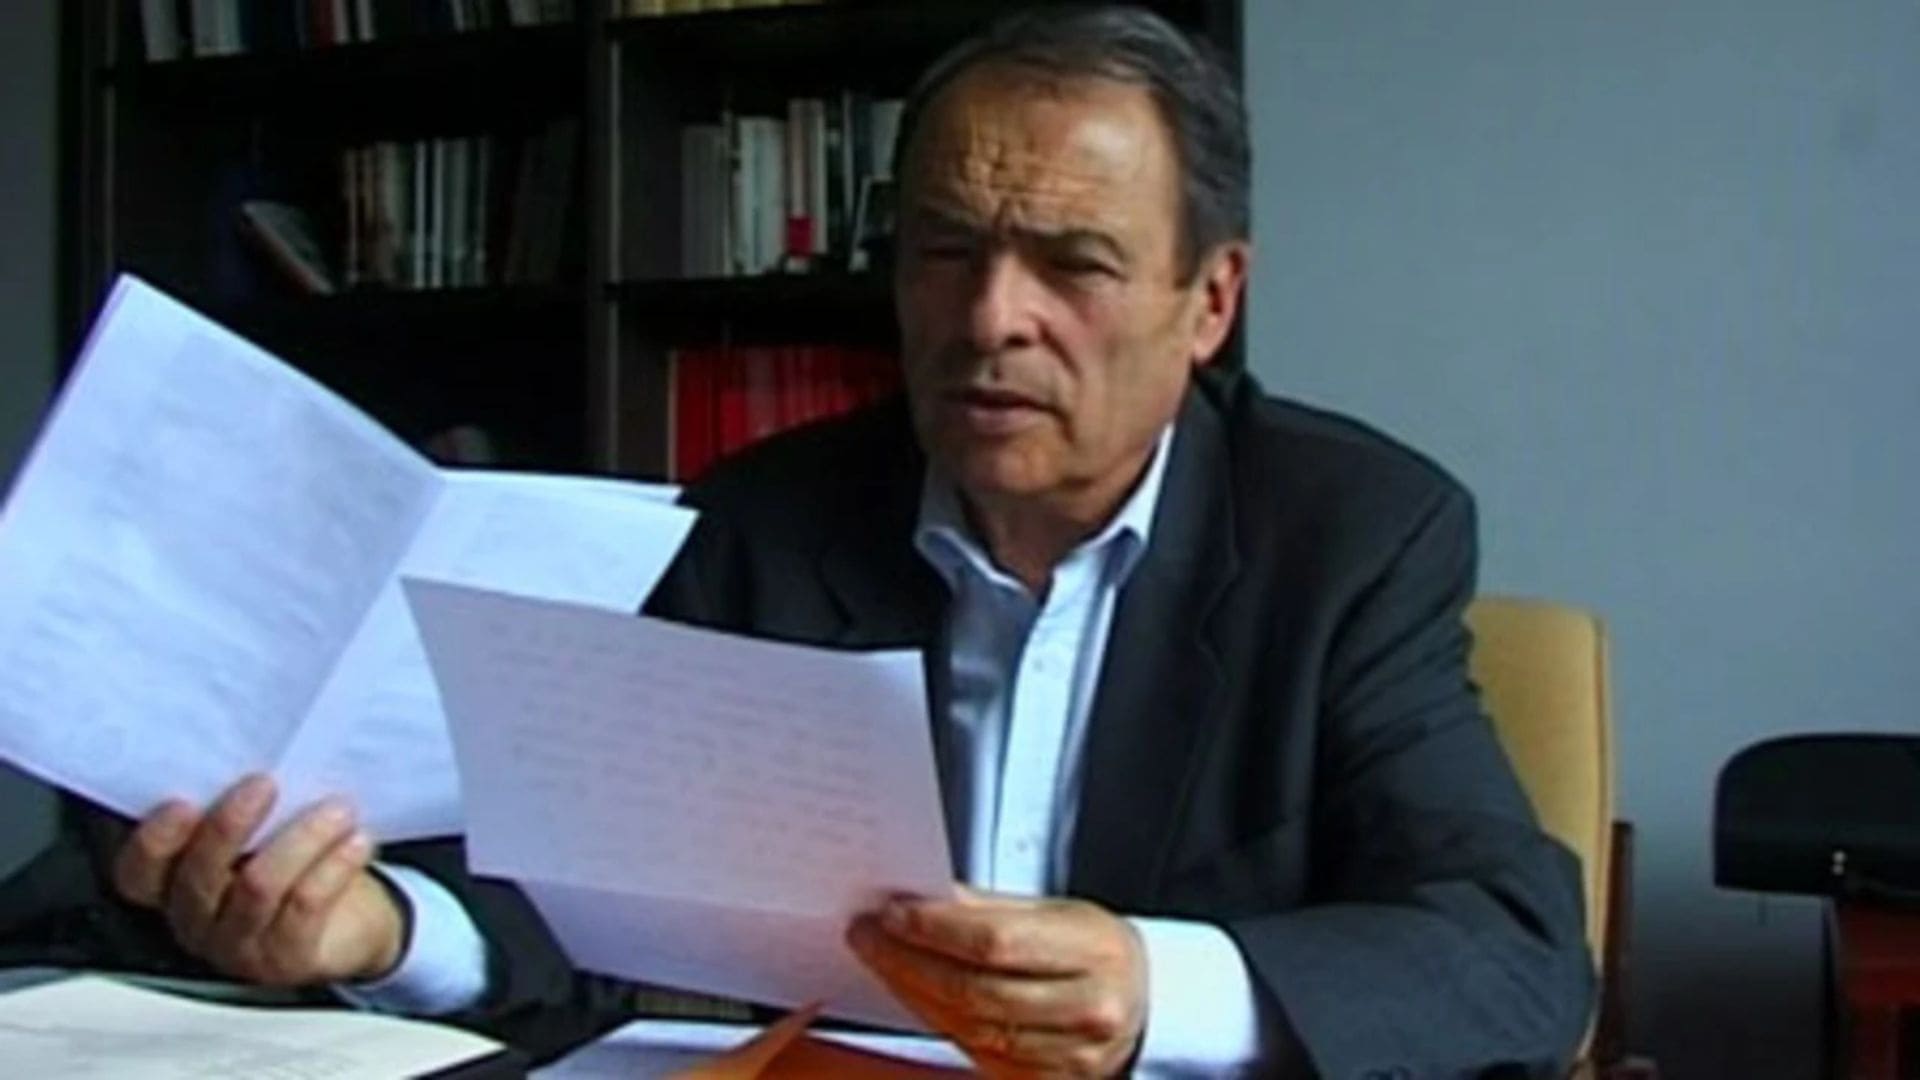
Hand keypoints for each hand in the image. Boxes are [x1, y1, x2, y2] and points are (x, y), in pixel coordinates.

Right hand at [112, 773, 404, 987]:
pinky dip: (333, 866)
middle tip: (265, 784)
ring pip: (257, 887)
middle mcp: (196, 921)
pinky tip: (357, 841)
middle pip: (198, 877)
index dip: (153, 841)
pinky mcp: (286, 959)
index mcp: (173, 886)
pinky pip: (305, 907)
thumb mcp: (261, 830)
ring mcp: (238, 946)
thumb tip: (249, 744)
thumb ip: (237, 802)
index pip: (137, 872)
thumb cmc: (296, 863)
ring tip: (337, 809)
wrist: (353, 924)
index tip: (182, 800)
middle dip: (230, 825)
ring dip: (301, 838)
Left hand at [847, 887, 1147, 1078]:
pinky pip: (980, 1057)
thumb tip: (921, 898)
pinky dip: (940, 1025)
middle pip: (975, 990)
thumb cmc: (1096, 949)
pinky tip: (916, 998)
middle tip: (869, 937)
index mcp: (1093, 949)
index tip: (891, 913)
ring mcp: (1072, 1054)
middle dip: (910, 961)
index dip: (934, 928)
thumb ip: (989, 907)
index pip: (996, 940)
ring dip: (914, 994)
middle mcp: (1088, 1007)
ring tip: (883, 963)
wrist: (1146, 1001)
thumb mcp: (1056, 911)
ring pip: (971, 1029)